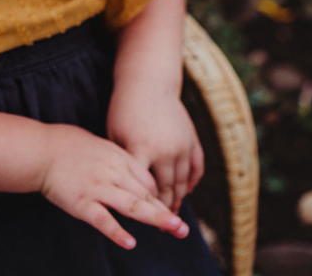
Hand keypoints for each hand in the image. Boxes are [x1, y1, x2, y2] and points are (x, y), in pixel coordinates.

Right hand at [38, 123, 189, 249]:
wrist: (40, 150)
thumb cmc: (67, 145)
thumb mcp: (99, 144)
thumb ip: (117, 158)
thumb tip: (132, 172)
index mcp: (118, 157)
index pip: (148, 180)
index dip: (159, 197)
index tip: (167, 211)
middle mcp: (113, 173)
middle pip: (146, 195)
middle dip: (165, 212)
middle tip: (182, 228)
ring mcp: (98, 188)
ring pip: (132, 206)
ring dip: (155, 219)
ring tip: (173, 229)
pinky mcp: (82, 203)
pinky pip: (103, 220)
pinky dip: (117, 232)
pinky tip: (130, 243)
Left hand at [107, 88, 203, 212]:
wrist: (148, 83)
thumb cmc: (123, 109)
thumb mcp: (115, 134)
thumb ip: (121, 162)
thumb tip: (121, 189)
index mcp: (142, 150)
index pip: (143, 189)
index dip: (143, 207)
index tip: (142, 222)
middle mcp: (165, 151)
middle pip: (166, 190)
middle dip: (163, 211)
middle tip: (162, 228)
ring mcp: (181, 146)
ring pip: (182, 182)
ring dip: (178, 200)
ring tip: (173, 215)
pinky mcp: (192, 141)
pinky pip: (196, 169)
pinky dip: (192, 183)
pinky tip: (185, 193)